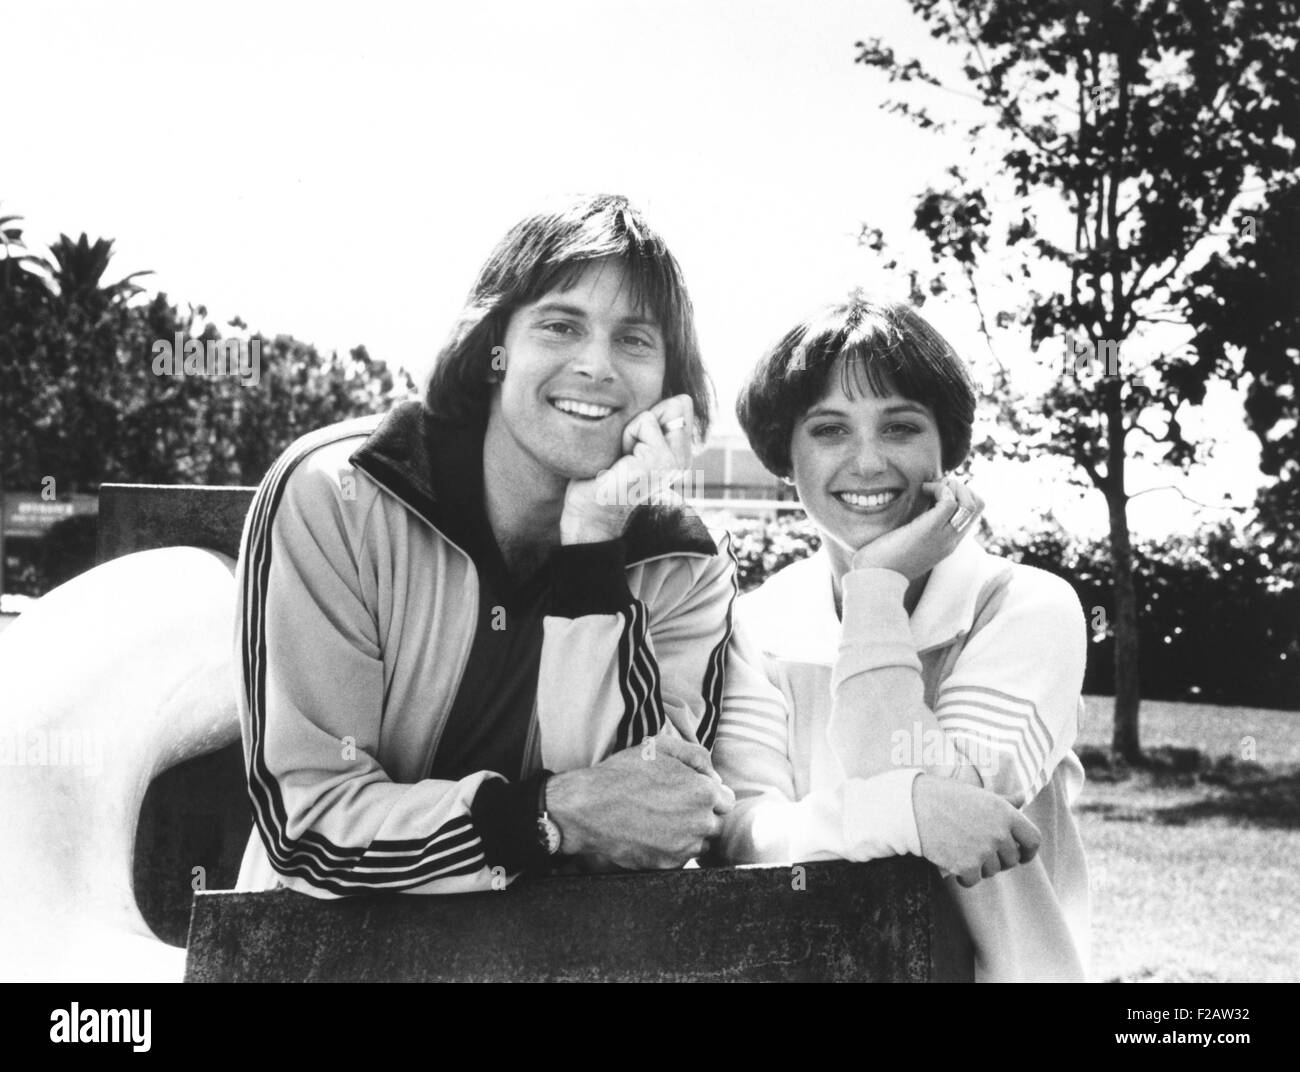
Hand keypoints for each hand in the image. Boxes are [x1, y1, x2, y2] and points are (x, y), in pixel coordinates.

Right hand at [545, 734, 734, 869]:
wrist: (589, 808)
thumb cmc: (623, 773)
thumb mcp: (659, 747)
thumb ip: (696, 756)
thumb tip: (715, 776)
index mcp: (704, 792)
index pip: (726, 800)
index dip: (708, 795)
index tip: (690, 793)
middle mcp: (701, 823)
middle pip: (715, 823)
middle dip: (701, 815)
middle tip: (673, 806)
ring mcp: (685, 847)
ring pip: (700, 844)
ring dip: (689, 834)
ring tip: (661, 821)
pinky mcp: (667, 865)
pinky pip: (680, 858)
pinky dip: (671, 849)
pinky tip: (652, 834)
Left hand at [560, 395, 694, 544]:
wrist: (591, 511)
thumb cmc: (603, 473)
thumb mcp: (634, 440)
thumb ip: (654, 420)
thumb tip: (677, 396)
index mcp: (681, 454)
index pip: (683, 404)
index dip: (652, 413)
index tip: (634, 443)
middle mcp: (684, 459)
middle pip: (677, 404)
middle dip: (643, 419)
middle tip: (628, 450)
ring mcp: (675, 462)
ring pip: (655, 414)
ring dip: (631, 429)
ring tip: (623, 457)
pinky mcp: (660, 462)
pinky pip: (645, 422)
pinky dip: (627, 435)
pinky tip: (621, 463)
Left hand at [849, 475, 982, 581]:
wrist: (874, 578)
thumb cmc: (883, 559)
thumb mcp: (908, 542)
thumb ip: (919, 528)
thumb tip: (917, 506)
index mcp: (947, 542)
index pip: (973, 513)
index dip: (961, 495)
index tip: (938, 492)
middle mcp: (950, 540)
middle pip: (978, 505)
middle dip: (961, 487)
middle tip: (935, 487)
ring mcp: (943, 537)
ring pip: (970, 503)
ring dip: (952, 487)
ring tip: (929, 488)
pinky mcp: (929, 531)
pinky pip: (949, 502)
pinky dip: (939, 489)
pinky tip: (922, 490)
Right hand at [912, 775, 1038, 887]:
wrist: (914, 806)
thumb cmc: (946, 796)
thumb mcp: (978, 794)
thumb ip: (1004, 800)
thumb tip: (1022, 797)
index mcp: (1006, 812)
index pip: (1033, 840)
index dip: (1028, 851)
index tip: (1020, 855)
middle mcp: (999, 832)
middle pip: (1011, 859)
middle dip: (998, 858)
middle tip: (978, 849)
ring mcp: (984, 850)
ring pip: (992, 871)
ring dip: (980, 866)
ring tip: (962, 850)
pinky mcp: (967, 866)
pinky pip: (974, 880)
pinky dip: (964, 876)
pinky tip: (952, 862)